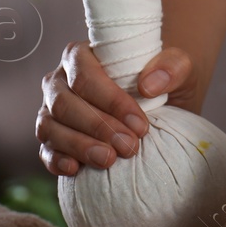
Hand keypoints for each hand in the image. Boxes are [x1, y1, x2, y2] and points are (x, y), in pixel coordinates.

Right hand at [37, 41, 194, 174]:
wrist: (163, 105)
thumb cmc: (165, 82)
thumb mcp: (180, 68)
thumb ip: (172, 66)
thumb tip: (148, 85)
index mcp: (81, 57)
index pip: (84, 75)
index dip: (110, 101)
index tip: (139, 124)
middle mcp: (59, 81)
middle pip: (64, 103)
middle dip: (97, 127)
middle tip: (129, 147)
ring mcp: (52, 110)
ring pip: (50, 127)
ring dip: (79, 145)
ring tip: (109, 160)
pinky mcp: (52, 138)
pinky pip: (45, 149)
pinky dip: (56, 160)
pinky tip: (76, 169)